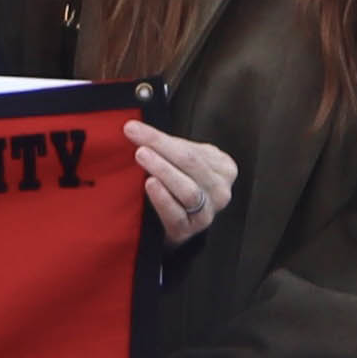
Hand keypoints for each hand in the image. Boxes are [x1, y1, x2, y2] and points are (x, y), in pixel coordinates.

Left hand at [122, 123, 236, 244]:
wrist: (178, 223)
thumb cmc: (180, 184)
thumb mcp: (182, 161)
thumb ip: (166, 145)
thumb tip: (134, 128)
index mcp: (223, 167)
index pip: (190, 149)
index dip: (160, 137)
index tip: (133, 127)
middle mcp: (220, 190)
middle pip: (190, 164)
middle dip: (160, 147)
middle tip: (135, 137)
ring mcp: (208, 213)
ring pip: (187, 190)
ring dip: (163, 170)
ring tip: (142, 156)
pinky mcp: (191, 230)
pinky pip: (177, 215)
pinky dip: (163, 198)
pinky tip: (151, 184)